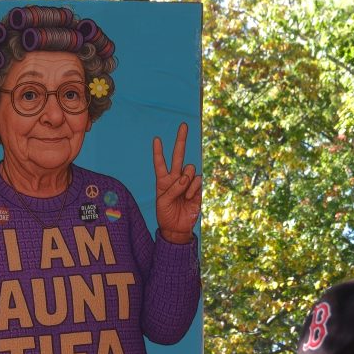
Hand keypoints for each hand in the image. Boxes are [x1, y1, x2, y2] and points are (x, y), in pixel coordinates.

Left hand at [152, 122, 200, 243]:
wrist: (177, 228)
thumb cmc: (166, 215)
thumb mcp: (163, 202)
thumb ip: (173, 189)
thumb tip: (186, 177)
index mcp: (163, 180)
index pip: (160, 163)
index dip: (158, 152)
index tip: (156, 139)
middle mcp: (175, 178)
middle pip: (178, 155)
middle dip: (181, 140)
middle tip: (183, 125)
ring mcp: (187, 182)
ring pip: (190, 169)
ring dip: (186, 179)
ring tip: (184, 193)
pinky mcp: (197, 189)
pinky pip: (197, 180)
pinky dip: (193, 188)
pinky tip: (190, 197)